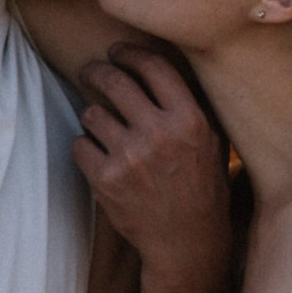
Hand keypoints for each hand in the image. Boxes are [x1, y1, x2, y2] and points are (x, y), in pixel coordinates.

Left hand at [69, 44, 231, 287]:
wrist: (186, 241)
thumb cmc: (201, 185)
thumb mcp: (211, 140)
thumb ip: (191, 103)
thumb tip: (161, 63)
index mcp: (189, 119)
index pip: (153, 67)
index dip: (130, 53)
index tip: (118, 51)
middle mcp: (160, 134)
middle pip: (115, 81)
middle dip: (96, 70)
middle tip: (90, 71)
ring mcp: (130, 157)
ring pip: (92, 112)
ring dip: (92, 114)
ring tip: (100, 124)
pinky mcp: (106, 180)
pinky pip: (79, 144)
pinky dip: (85, 146)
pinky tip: (98, 154)